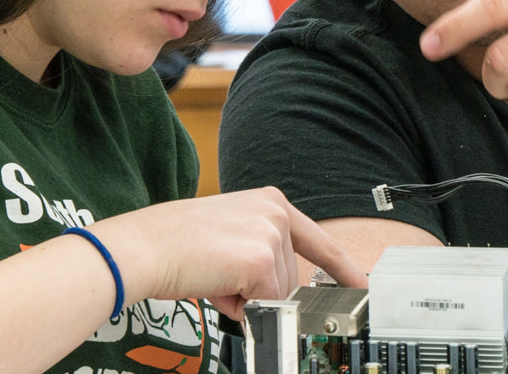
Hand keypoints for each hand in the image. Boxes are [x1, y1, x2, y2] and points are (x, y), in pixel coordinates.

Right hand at [91, 187, 366, 318]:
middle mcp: (275, 212)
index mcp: (269, 201)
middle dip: (256, 288)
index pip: (316, 239)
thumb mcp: (229, 233)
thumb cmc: (174, 243)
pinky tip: (214, 284)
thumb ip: (260, 251)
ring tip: (211, 274)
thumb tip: (279, 290)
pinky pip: (263, 304)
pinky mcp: (260, 261)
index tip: (362, 285)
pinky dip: (237, 306)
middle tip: (217, 272)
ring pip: (276, 293)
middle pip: (289, 277)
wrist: (145, 247)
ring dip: (244, 297)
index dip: (341, 267)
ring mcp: (270, 234)